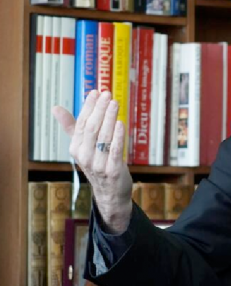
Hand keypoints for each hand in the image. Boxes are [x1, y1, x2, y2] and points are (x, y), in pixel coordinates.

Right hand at [52, 90, 132, 233]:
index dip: (88, 107)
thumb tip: (55, 107)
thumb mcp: (83, 147)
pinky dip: (117, 137)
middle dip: (99, 110)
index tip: (96, 92)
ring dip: (109, 118)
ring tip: (115, 103)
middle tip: (107, 94)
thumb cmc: (98, 164)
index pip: (81, 124)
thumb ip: (72, 127)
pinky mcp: (113, 171)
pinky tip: (120, 123)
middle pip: (92, 128)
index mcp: (76, 148)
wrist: (110, 193)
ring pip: (103, 138)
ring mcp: (98, 165)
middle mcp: (84, 156)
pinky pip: (114, 151)